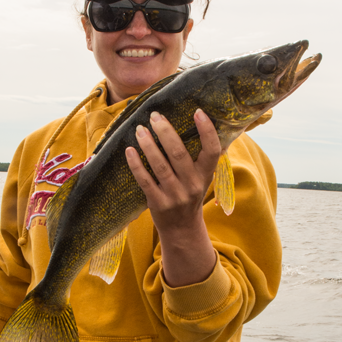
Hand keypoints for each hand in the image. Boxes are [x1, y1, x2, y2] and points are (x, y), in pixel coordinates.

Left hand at [126, 108, 219, 286]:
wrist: (182, 229)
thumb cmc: (190, 194)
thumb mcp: (202, 178)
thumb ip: (200, 157)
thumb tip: (198, 121)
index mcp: (206, 175)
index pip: (212, 150)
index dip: (207, 131)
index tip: (198, 112)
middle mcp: (193, 185)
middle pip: (179, 153)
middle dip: (165, 132)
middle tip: (154, 116)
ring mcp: (175, 196)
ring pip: (160, 165)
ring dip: (148, 145)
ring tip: (140, 129)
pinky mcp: (158, 204)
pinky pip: (145, 181)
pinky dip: (136, 165)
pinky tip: (129, 150)